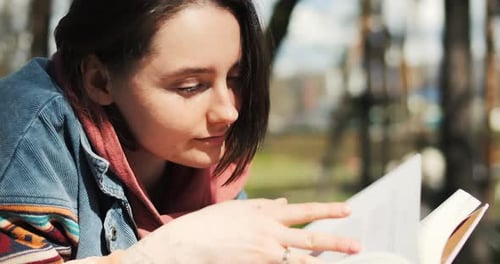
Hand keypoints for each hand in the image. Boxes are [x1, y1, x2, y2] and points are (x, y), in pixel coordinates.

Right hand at [121, 198, 360, 262]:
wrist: (184, 246)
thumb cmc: (207, 225)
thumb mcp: (236, 209)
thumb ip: (264, 207)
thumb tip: (284, 202)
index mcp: (265, 216)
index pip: (304, 212)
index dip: (327, 211)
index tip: (347, 210)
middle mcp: (270, 236)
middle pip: (311, 241)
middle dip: (337, 243)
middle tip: (358, 246)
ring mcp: (265, 257)